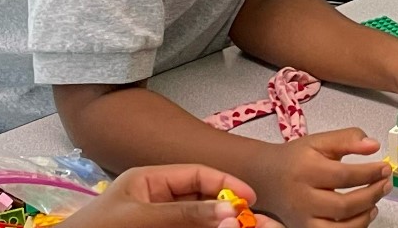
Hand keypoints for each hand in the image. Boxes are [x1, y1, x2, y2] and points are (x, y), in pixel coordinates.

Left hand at [65, 165, 270, 227]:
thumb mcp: (141, 217)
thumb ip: (185, 214)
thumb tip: (230, 212)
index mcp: (149, 180)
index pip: (197, 175)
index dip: (226, 184)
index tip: (250, 198)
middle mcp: (157, 200)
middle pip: (203, 200)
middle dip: (229, 209)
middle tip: (256, 220)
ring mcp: (157, 221)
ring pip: (199, 220)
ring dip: (221, 224)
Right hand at [251, 127, 389, 227]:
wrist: (266, 177)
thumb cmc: (296, 158)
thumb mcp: (319, 141)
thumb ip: (347, 139)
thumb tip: (374, 146)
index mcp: (307, 170)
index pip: (344, 176)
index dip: (370, 173)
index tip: (386, 168)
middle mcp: (303, 198)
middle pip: (344, 205)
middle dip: (371, 195)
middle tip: (386, 184)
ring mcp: (302, 219)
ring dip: (364, 217)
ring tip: (375, 203)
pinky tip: (362, 215)